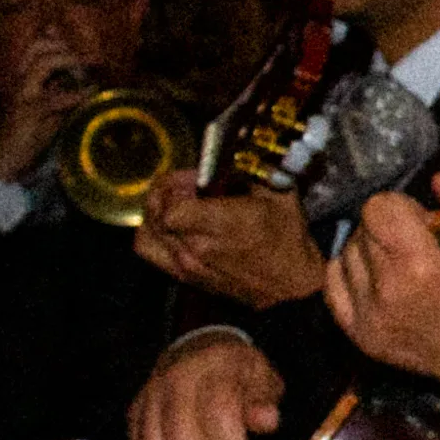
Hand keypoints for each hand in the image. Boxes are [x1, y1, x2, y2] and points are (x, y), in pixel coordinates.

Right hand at [0, 46, 92, 182]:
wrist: (2, 159)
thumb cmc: (25, 135)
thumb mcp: (46, 110)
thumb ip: (60, 92)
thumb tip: (84, 80)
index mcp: (22, 80)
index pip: (35, 48)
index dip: (55, 40)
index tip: (78, 45)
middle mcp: (20, 83)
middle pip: (37, 49)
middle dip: (65, 47)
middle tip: (90, 56)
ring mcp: (23, 96)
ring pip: (42, 65)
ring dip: (69, 61)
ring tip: (90, 65)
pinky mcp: (29, 114)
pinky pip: (54, 98)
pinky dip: (76, 94)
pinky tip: (90, 92)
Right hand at [127, 331, 284, 439]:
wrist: (199, 353)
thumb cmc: (237, 375)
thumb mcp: (263, 380)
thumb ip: (264, 402)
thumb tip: (266, 421)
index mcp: (216, 365)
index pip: (218, 411)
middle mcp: (177, 377)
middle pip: (180, 435)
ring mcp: (150, 395)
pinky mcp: (134, 413)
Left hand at [134, 172, 324, 307]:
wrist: (291, 290)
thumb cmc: (289, 245)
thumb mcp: (281, 196)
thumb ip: (253, 172)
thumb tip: (237, 149)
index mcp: (223, 225)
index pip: (171, 207)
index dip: (174, 186)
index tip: (192, 178)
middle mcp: (199, 247)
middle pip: (155, 214)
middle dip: (166, 193)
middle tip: (187, 186)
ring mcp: (188, 265)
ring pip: (148, 231)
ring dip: (157, 212)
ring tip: (176, 205)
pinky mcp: (186, 276)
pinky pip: (151, 251)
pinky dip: (153, 233)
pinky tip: (172, 226)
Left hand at [328, 187, 439, 429]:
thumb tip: (439, 182)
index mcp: (423, 267)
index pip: (379, 209)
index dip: (403, 207)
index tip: (424, 221)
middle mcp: (388, 292)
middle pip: (362, 229)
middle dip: (389, 227)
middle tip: (417, 242)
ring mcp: (370, 318)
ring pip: (346, 254)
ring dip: (370, 250)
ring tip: (399, 263)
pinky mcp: (361, 337)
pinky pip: (333, 286)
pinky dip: (351, 274)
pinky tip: (376, 278)